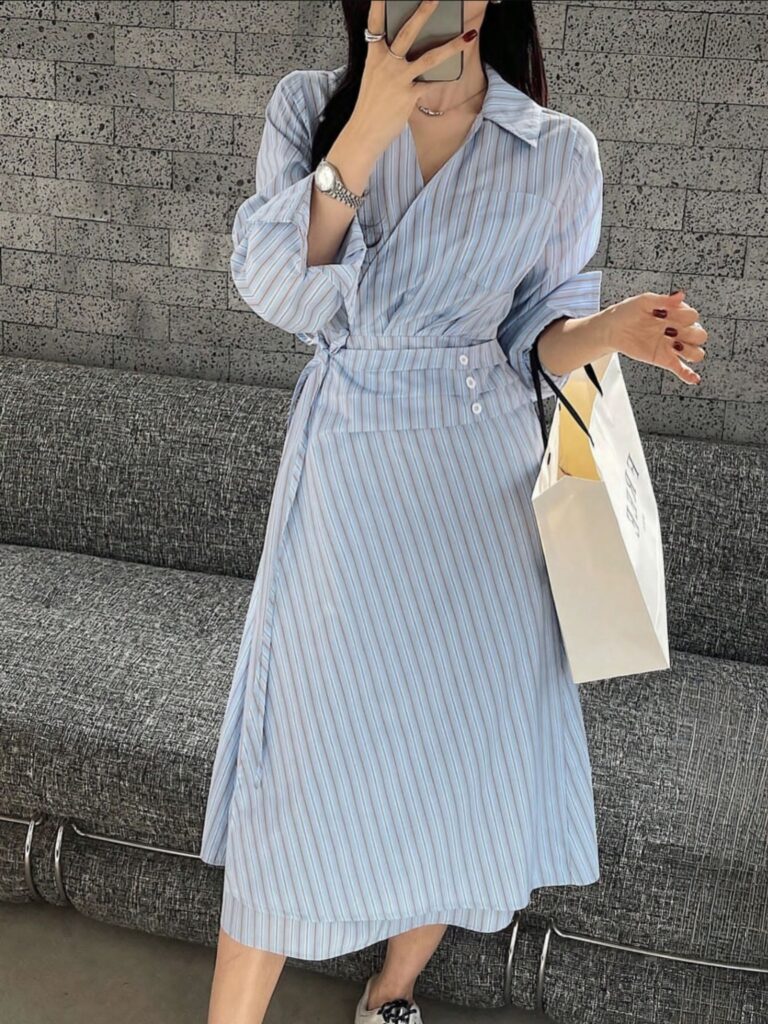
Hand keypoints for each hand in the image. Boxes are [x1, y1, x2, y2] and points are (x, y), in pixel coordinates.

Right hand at [349, 0, 477, 156]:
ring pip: (429, 58)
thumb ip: (388, 62)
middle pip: (407, 33)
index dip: (379, 6)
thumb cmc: (369, 106)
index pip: (375, 25)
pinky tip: (458, 72)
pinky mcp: (409, 96)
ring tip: (469, 35)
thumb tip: (408, 54)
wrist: (363, 133)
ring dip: (452, 45)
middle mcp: (386, 64)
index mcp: (374, 56)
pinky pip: (432, 84)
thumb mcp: (374, 78)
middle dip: (423, 12)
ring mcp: (399, 79)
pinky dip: (444, 79)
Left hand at [601, 290, 706, 384]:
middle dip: (689, 333)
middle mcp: (677, 330)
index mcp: (675, 314)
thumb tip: (680, 296)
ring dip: (690, 351)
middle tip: (670, 331)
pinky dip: (689, 375)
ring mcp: (671, 346)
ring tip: (674, 346)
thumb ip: (663, 300)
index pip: (693, 316)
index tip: (665, 315)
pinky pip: (680, 369)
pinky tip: (693, 378)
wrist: (611, 329)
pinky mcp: (663, 359)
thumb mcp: (644, 301)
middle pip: (699, 335)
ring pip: (695, 353)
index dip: (682, 316)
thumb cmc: (627, 312)